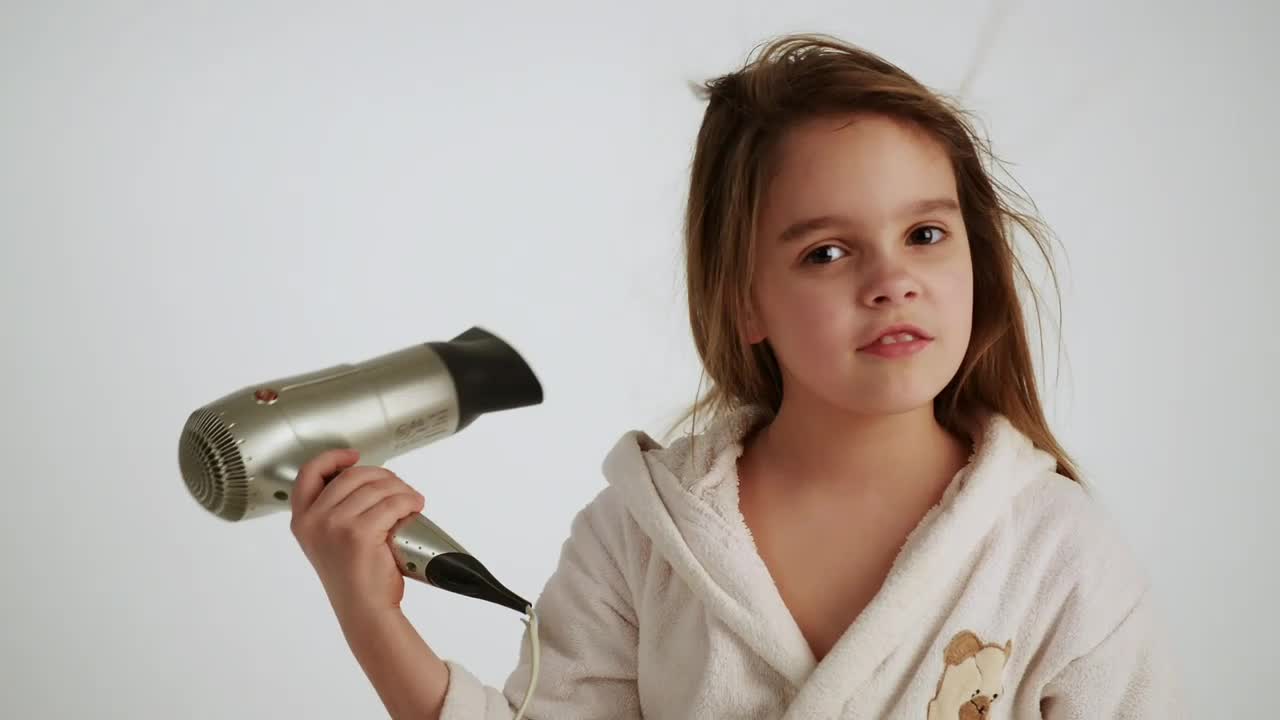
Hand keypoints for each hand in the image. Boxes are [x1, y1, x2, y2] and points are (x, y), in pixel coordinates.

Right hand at [289, 448, 425, 616]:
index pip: (310, 473)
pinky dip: (409, 500)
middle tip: (399, 489)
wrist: (364, 610)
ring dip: (401, 489)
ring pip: (377, 488)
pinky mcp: (360, 533)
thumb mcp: (327, 541)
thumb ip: (332, 512)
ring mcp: (335, 525)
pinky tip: (415, 507)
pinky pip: (393, 503)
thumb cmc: (353, 578)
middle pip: (353, 475)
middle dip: (382, 476)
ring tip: (412, 500)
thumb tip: (364, 482)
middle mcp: (314, 520)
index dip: (333, 458)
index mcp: (302, 520)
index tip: (353, 456)